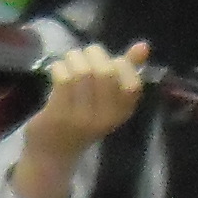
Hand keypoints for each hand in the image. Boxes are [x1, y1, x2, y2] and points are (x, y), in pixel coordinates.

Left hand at [9, 41, 149, 197]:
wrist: (53, 151)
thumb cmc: (83, 117)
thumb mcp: (108, 96)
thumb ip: (127, 70)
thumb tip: (144, 45)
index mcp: (123, 112)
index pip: (133, 84)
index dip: (121, 64)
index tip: (108, 61)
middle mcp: (105, 117)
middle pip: (106, 72)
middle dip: (93, 54)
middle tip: (83, 55)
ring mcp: (82, 118)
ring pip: (82, 73)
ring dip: (73, 58)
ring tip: (69, 60)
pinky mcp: (58, 115)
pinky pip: (63, 79)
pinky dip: (59, 67)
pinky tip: (57, 70)